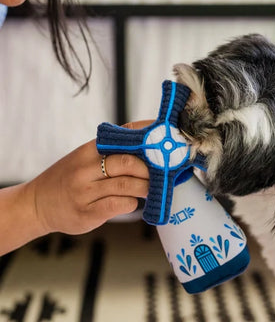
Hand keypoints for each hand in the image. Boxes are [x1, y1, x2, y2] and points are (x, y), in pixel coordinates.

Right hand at [29, 120, 150, 235]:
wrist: (37, 204)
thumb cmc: (69, 178)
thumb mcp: (84, 158)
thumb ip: (111, 151)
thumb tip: (147, 145)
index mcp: (88, 150)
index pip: (122, 136)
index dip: (146, 136)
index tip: (163, 137)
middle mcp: (85, 169)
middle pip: (127, 163)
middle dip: (149, 168)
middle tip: (160, 172)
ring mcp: (85, 192)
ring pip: (126, 185)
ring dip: (144, 187)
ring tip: (150, 188)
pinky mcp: (87, 213)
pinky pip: (119, 205)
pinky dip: (131, 202)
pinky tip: (132, 201)